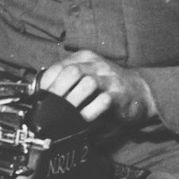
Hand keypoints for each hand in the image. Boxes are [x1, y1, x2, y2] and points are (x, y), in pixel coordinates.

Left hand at [38, 50, 155, 125]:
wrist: (140, 92)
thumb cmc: (107, 88)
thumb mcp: (85, 79)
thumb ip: (67, 84)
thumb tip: (42, 99)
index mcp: (84, 59)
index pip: (59, 66)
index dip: (47, 83)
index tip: (39, 98)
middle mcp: (96, 65)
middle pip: (71, 72)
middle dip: (58, 92)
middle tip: (50, 109)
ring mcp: (109, 77)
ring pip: (87, 83)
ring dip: (74, 101)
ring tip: (66, 115)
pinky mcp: (120, 93)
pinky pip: (103, 100)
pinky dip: (91, 111)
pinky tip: (84, 119)